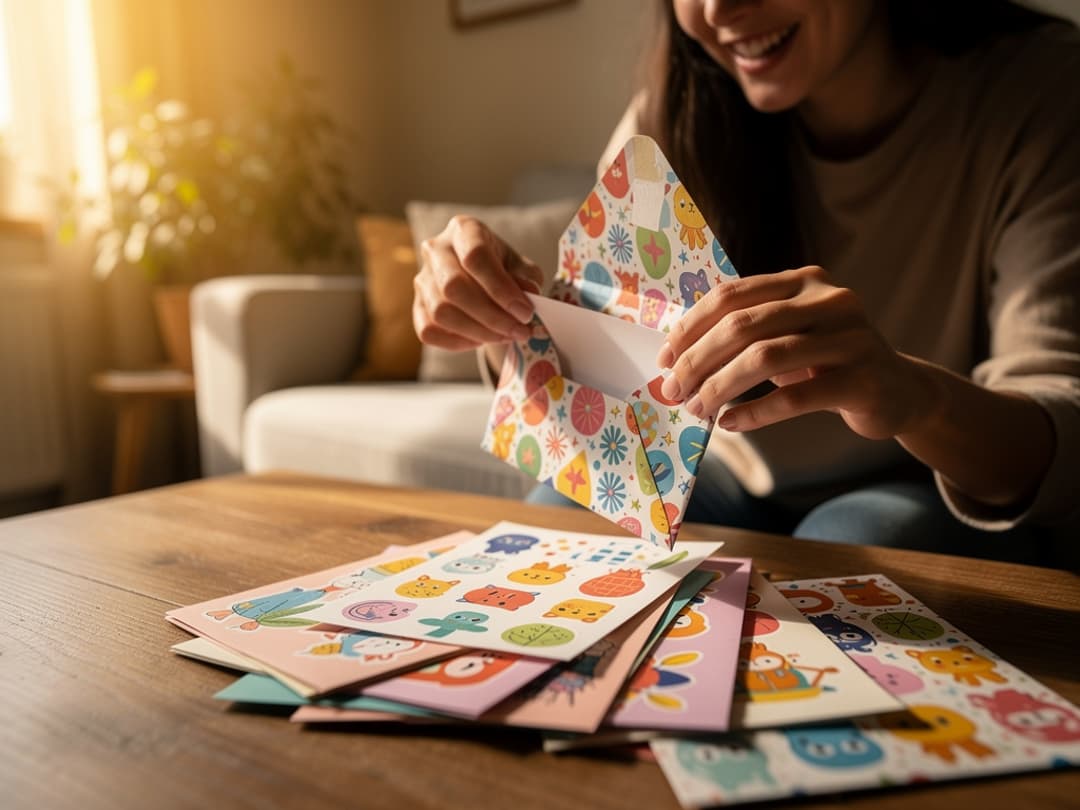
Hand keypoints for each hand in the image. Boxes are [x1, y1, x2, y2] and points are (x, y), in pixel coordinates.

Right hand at [412, 215, 543, 349]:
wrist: (482, 278)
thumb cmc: (503, 268)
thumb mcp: (521, 267)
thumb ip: (525, 279)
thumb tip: (529, 294)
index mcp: (463, 230)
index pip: (475, 257)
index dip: (501, 289)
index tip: (525, 312)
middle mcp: (436, 250)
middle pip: (454, 287)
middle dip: (491, 316)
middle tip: (519, 331)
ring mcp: (422, 278)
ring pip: (441, 312)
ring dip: (478, 332)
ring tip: (505, 336)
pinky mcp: (417, 306)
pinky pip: (428, 331)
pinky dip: (457, 342)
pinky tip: (480, 340)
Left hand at [657, 265, 939, 439]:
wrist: (899, 390)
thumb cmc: (826, 362)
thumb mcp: (789, 334)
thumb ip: (745, 331)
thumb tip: (675, 356)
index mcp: (805, 281)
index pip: (732, 296)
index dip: (690, 327)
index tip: (663, 358)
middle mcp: (830, 300)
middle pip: (743, 326)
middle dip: (697, 360)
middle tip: (672, 390)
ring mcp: (850, 338)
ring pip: (764, 358)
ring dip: (719, 387)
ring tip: (697, 409)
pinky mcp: (861, 379)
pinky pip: (794, 397)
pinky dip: (754, 413)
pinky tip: (730, 424)